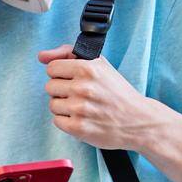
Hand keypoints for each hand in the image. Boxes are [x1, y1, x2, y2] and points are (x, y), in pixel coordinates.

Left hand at [39, 45, 167, 150]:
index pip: (52, 68)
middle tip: (81, 95)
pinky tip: (84, 118)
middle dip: (63, 90)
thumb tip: (41, 56)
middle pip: (50, 86)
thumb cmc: (117, 92)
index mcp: (87, 69)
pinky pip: (57, 121)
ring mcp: (80, 109)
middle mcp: (83, 88)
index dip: (62, 74)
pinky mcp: (78, 128)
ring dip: (64, 107)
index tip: (74, 79)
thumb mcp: (99, 64)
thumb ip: (68, 54)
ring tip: (84, 107)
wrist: (139, 121)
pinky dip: (68, 121)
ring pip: (52, 104)